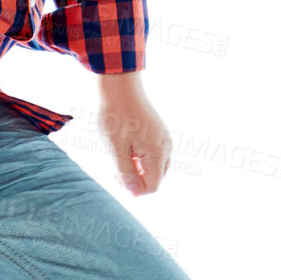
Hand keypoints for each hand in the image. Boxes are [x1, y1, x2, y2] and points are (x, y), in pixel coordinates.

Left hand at [97, 77, 171, 196]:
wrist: (119, 86)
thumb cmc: (115, 116)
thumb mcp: (115, 149)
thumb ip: (126, 173)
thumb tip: (135, 193)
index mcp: (157, 153)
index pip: (153, 187)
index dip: (134, 189)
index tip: (116, 176)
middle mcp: (166, 147)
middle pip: (156, 178)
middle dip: (136, 180)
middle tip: (115, 168)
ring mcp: (164, 138)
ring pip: (155, 166)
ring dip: (138, 168)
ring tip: (119, 155)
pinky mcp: (159, 131)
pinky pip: (153, 153)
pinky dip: (140, 157)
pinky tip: (126, 146)